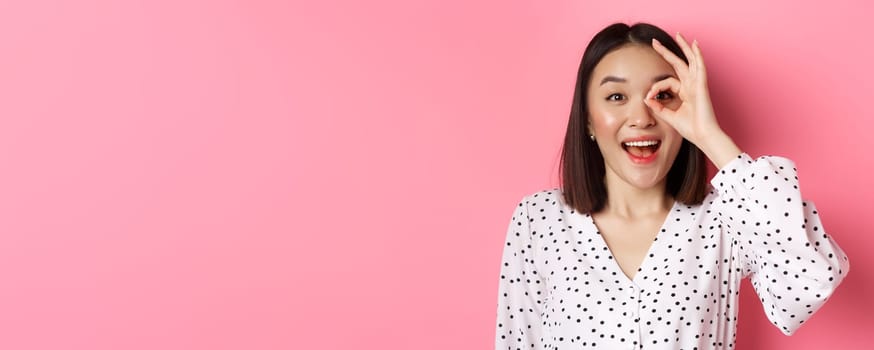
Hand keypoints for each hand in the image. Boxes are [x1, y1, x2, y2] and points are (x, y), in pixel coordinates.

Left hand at [645, 33, 741, 168]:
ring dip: (684, 47)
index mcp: (685, 92)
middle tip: (655, 42)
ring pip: (690, 61)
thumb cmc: (690, 128)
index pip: (666, 82)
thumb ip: (658, 107)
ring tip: (678, 35)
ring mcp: (697, 84)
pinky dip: (697, 55)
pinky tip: (694, 45)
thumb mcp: (669, 116)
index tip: (649, 97)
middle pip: (679, 64)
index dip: (655, 87)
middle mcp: (691, 86)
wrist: (703, 135)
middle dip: (668, 52)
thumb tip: (646, 99)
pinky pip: (700, 66)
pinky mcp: (702, 85)